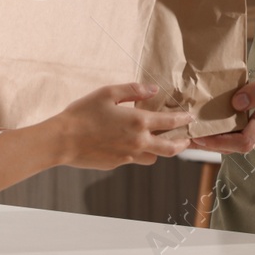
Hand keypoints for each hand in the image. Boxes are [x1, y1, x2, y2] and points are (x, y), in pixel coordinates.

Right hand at [48, 83, 192, 168]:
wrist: (63, 140)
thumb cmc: (84, 113)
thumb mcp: (108, 93)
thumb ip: (133, 90)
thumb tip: (153, 89)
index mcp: (138, 122)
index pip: (169, 122)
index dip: (182, 119)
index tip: (191, 117)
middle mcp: (137, 142)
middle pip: (169, 148)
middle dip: (182, 144)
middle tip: (187, 140)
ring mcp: (127, 156)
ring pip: (152, 158)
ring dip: (158, 150)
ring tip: (158, 142)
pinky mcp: (116, 164)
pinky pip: (133, 159)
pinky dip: (137, 152)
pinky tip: (128, 144)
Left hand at [189, 56, 254, 153]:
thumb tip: (238, 102)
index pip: (243, 141)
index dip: (219, 142)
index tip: (197, 137)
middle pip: (235, 146)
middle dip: (210, 143)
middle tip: (183, 136)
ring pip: (238, 141)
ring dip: (216, 138)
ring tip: (191, 130)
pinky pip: (244, 134)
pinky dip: (226, 131)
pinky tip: (212, 122)